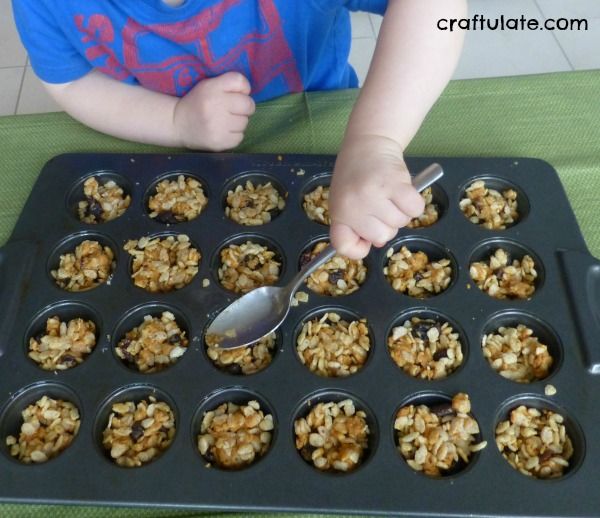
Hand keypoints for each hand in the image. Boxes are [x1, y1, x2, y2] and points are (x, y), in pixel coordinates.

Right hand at [172, 72, 254, 150]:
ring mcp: (217, 126)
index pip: (240, 81)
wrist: (177, 124)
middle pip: (248, 105)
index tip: (235, 94)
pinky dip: (234, 135)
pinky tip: (223, 131)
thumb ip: (229, 84)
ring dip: (238, 122)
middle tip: (233, 110)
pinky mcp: (219, 142)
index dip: (243, 88)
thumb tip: (248, 92)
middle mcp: (215, 105)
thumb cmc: (198, 103)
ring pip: (244, 123)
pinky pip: (240, 137)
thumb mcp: (208, 85)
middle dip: (244, 108)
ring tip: (225, 121)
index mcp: (212, 88)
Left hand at [329, 134, 424, 258]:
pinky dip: (414, 204)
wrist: (367, 143)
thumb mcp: (346, 201)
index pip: (343, 245)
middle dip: (386, 223)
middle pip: (382, 236)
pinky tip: (403, 191)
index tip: (364, 239)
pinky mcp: (395, 184)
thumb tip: (378, 243)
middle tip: (381, 204)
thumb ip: (357, 225)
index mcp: (338, 212)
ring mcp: (373, 195)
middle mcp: (353, 206)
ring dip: (401, 211)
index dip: (357, 249)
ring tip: (390, 194)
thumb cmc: (356, 175)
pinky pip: (415, 210)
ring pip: (400, 223)